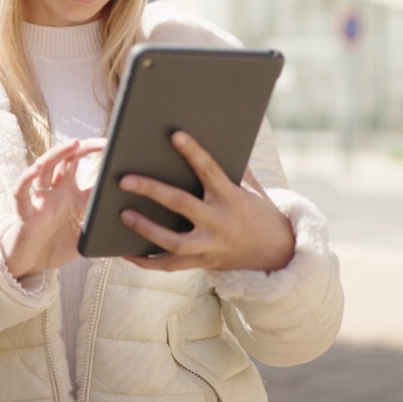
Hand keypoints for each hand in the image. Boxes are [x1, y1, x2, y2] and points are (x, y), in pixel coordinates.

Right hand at [2, 137, 106, 279]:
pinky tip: (37, 169)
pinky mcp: (25, 212)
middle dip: (83, 148)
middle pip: (66, 160)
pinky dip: (27, 178)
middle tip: (102, 142)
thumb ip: (99, 221)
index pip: (83, 168)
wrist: (31, 266)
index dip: (97, 156)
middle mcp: (55, 192)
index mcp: (71, 194)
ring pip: (45, 168)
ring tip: (74, 143)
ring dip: (58, 153)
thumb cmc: (56, 246)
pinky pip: (22, 192)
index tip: (115, 148)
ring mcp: (41, 199)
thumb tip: (126, 216)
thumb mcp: (85, 233)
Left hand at [117, 131, 294, 272]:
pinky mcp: (203, 263)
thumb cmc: (260, 212)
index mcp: (233, 198)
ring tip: (123, 214)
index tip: (175, 135)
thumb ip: (232, 168)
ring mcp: (211, 246)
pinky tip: (127, 253)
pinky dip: (147, 262)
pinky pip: (171, 266)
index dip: (193, 152)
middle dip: (152, 191)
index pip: (210, 170)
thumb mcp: (252, 188)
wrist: (279, 254)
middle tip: (125, 180)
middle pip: (182, 204)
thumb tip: (212, 139)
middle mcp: (220, 222)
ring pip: (173, 241)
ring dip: (146, 229)